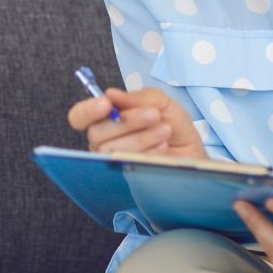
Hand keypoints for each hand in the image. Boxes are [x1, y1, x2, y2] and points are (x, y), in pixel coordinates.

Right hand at [67, 86, 206, 158]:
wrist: (193, 157)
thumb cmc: (174, 129)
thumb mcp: (163, 104)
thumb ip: (139, 97)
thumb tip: (111, 94)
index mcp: (106, 119)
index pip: (79, 116)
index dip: (87, 110)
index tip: (107, 104)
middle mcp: (103, 141)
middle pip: (96, 132)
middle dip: (128, 121)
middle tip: (154, 115)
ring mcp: (111, 163)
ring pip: (111, 150)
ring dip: (141, 137)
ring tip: (164, 130)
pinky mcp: (125, 178)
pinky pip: (126, 165)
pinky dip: (146, 153)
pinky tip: (162, 147)